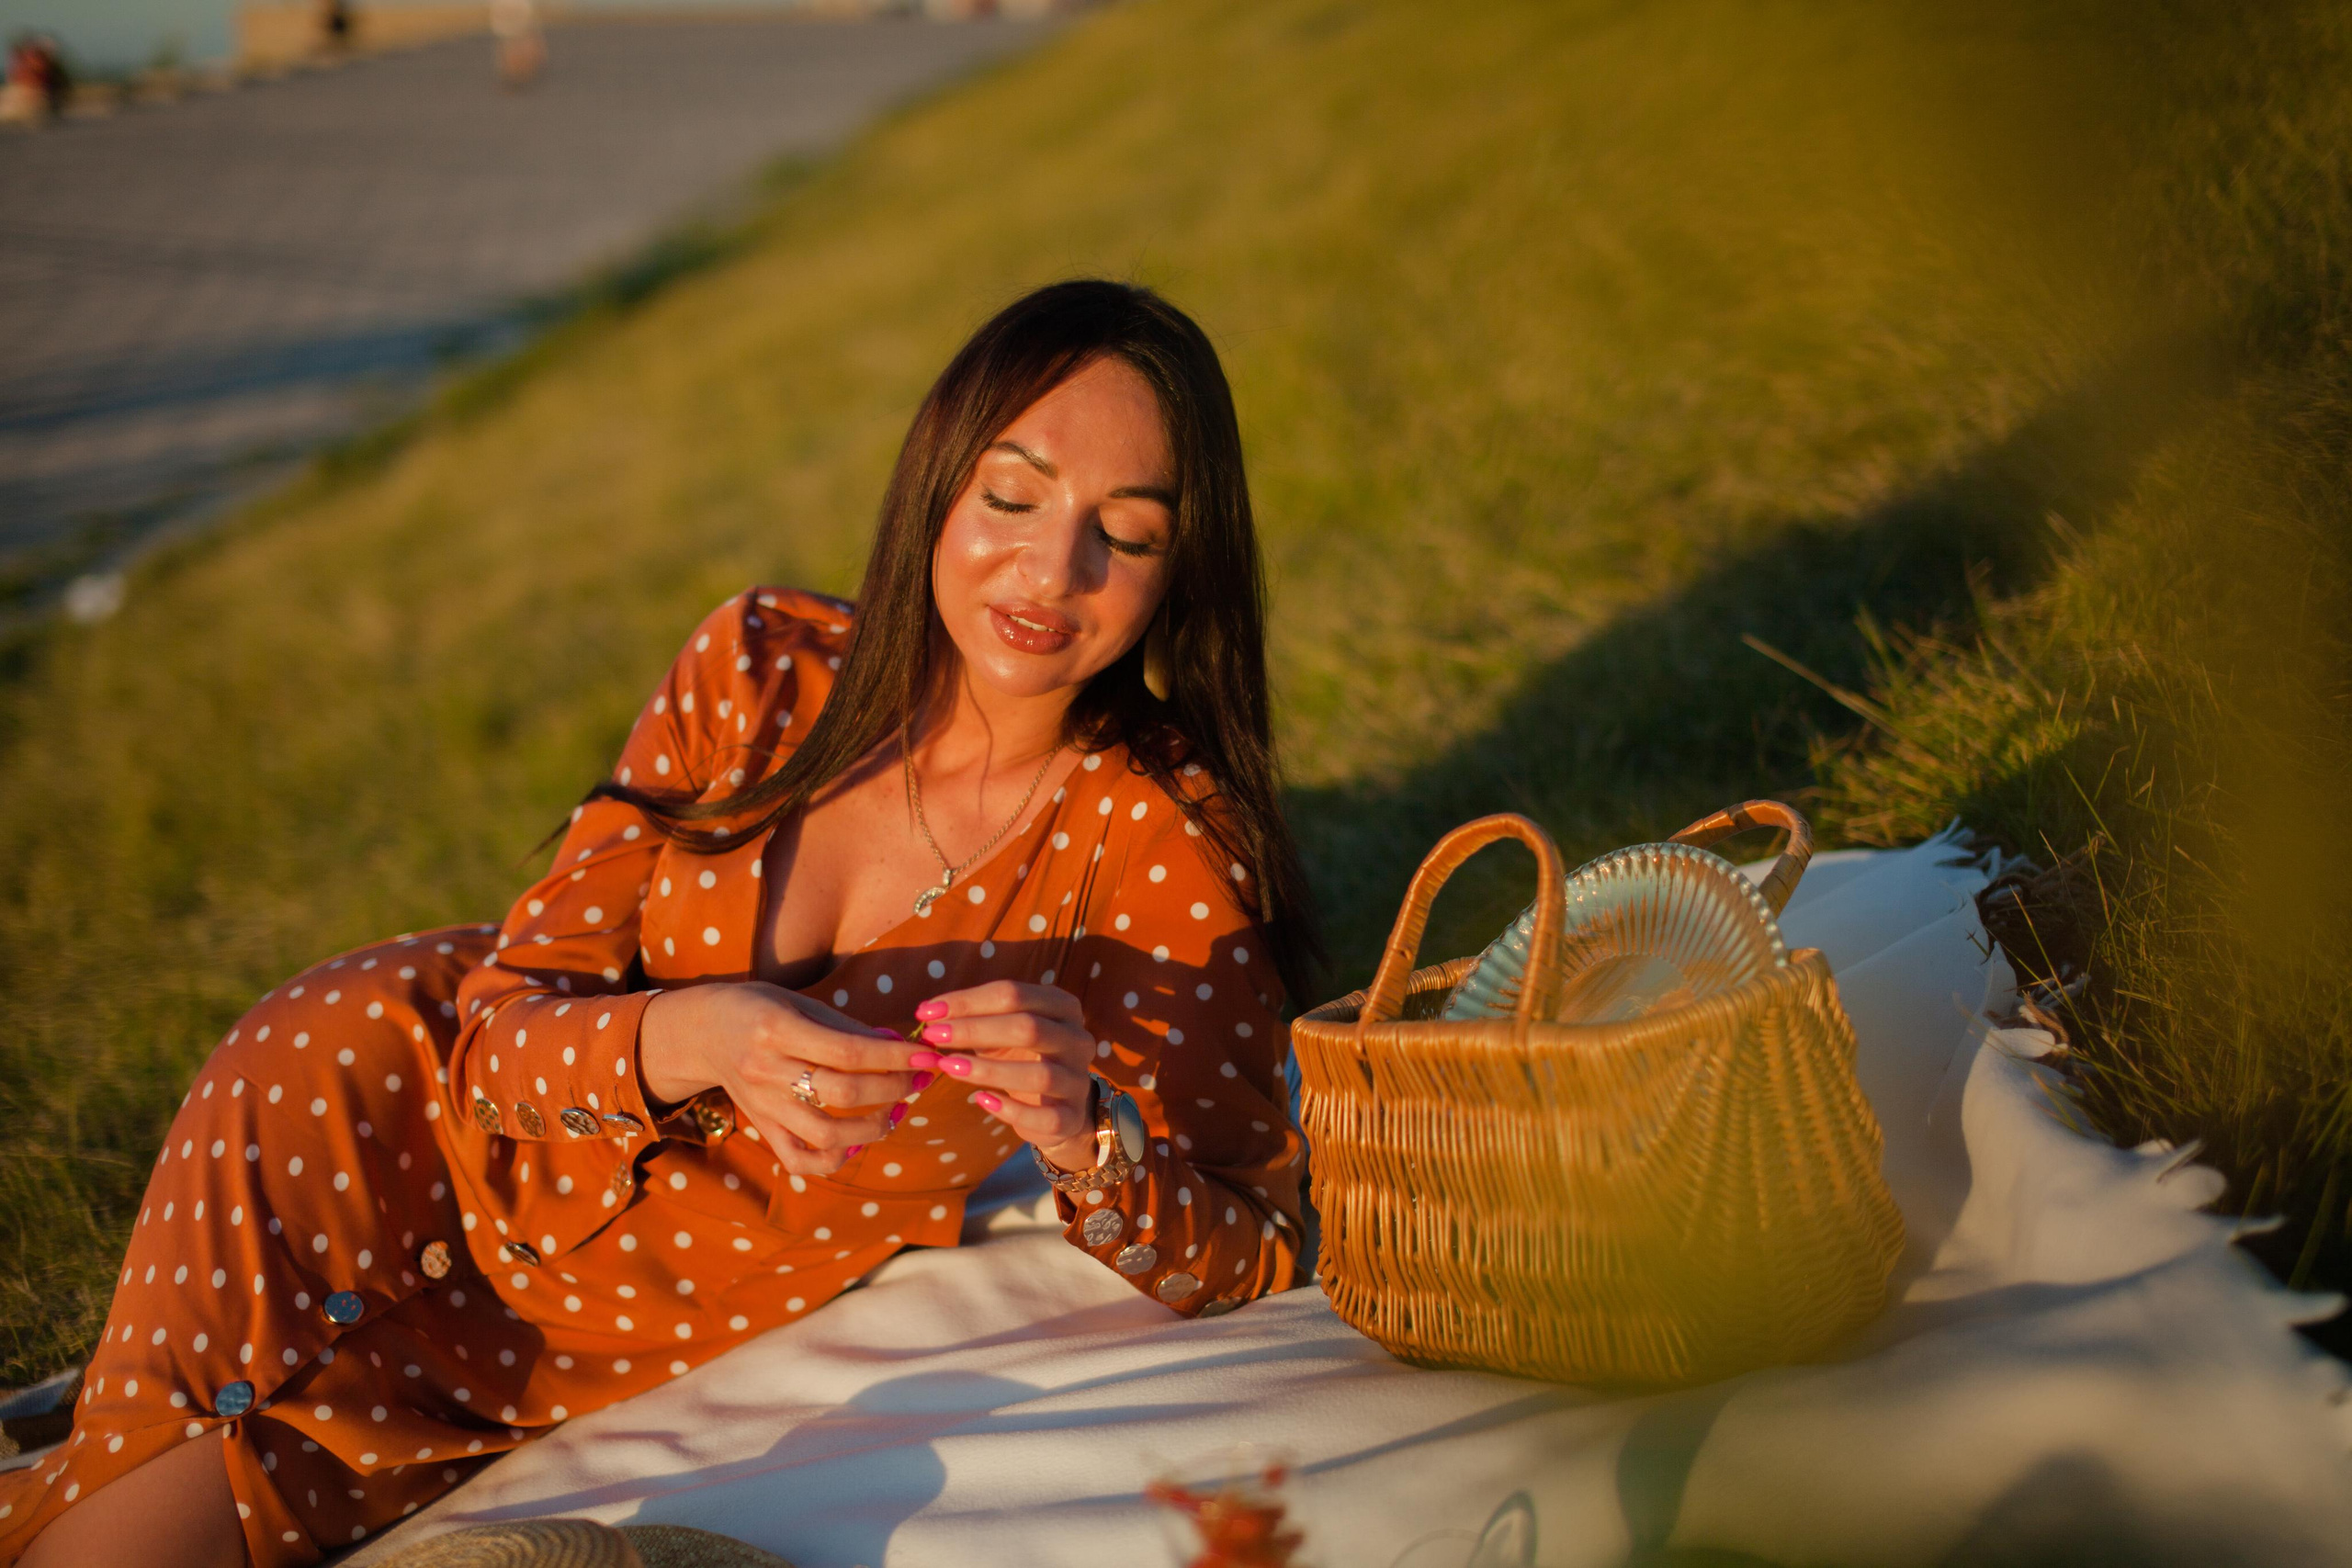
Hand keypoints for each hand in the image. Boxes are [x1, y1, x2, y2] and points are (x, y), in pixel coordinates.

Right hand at [640, 982, 927, 1177]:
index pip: (849, 1051)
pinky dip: (833, 1160)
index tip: (927, 1056)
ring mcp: (762, 1106)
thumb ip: (847, 1026)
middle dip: (893, 1089)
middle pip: (843, 1093)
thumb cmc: (757, 1008)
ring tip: (895, 1111)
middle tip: (918, 1080)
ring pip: (825, 1134)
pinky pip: (799, 1160)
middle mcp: (766, 1071)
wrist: (702, 1032)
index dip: (895, 1057)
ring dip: (872, 1128)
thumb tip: (900, 1043)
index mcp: (777, 1029)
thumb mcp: (798, 1002)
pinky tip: (855, 1143)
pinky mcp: (761, 1128)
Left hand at [909, 981, 1098, 1172]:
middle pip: (1028, 1028)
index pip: (1014, 994)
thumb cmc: (1021, 1057)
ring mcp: (1079, 1079)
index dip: (968, 1001)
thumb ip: (972, 1019)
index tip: (927, 1011)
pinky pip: (1046, 1116)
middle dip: (974, 1030)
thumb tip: (928, 1012)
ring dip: (989, 1070)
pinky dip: (1012, 1110)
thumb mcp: (1000, 1031)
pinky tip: (982, 1100)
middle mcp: (1078, 1039)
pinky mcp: (1073, 1117)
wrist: (1056, 1104)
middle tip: (933, 1036)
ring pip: (1040, 1074)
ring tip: (948, 1067)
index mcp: (1062, 1006)